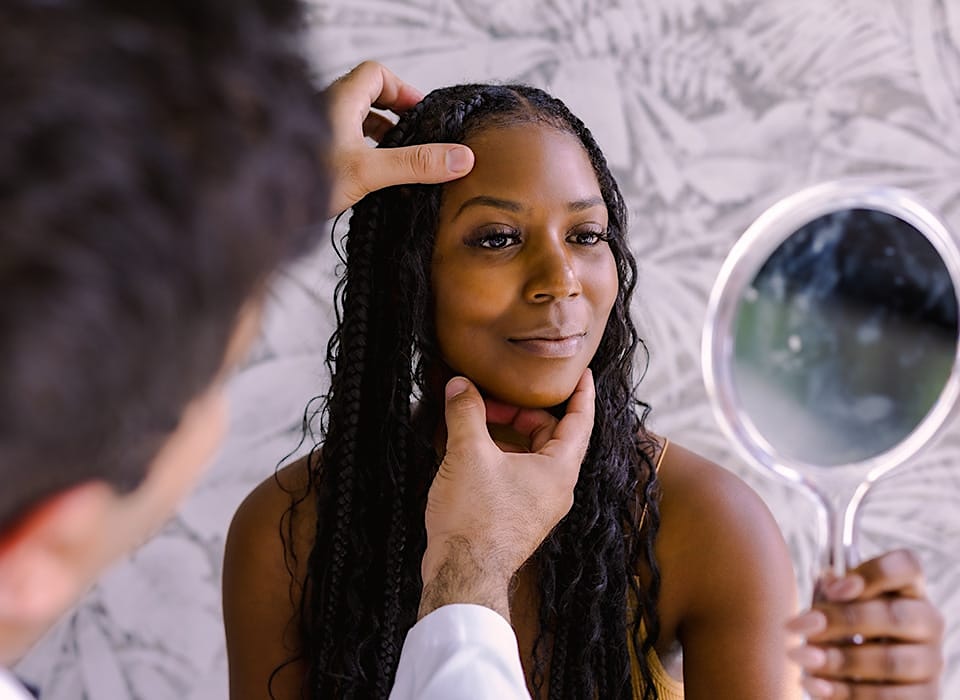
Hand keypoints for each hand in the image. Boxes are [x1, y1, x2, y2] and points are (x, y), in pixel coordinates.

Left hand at [321, 61, 474, 216]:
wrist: (259, 207)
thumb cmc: (306, 179)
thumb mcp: (371, 170)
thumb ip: (417, 164)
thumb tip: (462, 158)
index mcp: (340, 100)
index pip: (376, 74)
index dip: (402, 89)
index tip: (422, 113)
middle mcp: (324, 110)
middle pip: (367, 99)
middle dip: (394, 118)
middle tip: (416, 140)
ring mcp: (314, 133)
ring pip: (354, 125)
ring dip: (379, 140)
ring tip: (399, 164)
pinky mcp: (310, 157)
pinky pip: (343, 146)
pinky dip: (362, 157)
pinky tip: (371, 183)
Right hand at [418, 370, 594, 620]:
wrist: (462, 575)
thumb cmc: (474, 519)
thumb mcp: (468, 453)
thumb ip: (466, 412)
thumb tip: (459, 385)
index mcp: (559, 470)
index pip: (581, 421)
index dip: (582, 393)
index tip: (582, 373)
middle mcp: (555, 488)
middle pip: (550, 435)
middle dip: (522, 411)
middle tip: (491, 397)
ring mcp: (536, 505)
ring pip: (529, 455)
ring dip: (505, 434)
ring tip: (474, 420)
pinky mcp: (516, 516)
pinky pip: (515, 474)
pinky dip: (498, 455)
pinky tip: (469, 449)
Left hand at [786, 549, 943, 698]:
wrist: (860, 679)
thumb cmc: (847, 631)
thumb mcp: (839, 606)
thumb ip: (835, 592)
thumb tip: (830, 581)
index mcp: (908, 590)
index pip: (906, 566)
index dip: (872, 573)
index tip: (833, 588)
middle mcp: (927, 622)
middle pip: (894, 615)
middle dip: (841, 620)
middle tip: (802, 625)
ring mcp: (930, 662)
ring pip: (889, 660)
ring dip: (839, 660)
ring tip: (801, 656)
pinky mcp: (925, 697)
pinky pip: (887, 698)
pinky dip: (845, 692)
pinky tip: (814, 684)